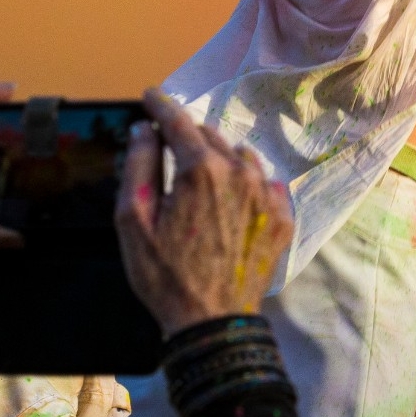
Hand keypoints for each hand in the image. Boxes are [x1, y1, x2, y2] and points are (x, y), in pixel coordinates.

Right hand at [115, 90, 292, 334]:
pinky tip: (229, 202)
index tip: (150, 94)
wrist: (212, 321)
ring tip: (199, 179)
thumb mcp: (133, 221)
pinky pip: (263, 183)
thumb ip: (139, 167)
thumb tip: (142, 130)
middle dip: (186, 135)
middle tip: (167, 145)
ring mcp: (266, 193)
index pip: (178, 122)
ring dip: (218, 158)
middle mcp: (241, 171)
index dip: (161, 105)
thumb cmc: (164, 275)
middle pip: (209, 137)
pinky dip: (245, 183)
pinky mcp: (282, 215)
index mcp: (201, 169)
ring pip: (239, 156)